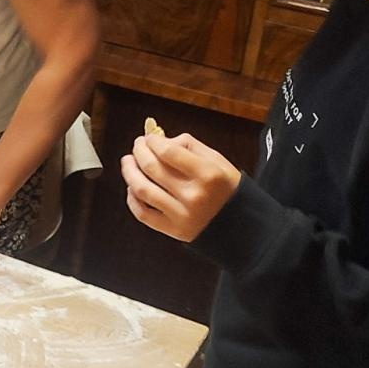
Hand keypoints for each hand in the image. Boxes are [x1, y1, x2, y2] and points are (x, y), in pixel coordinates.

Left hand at [120, 132, 240, 241]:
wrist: (240, 226)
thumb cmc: (227, 188)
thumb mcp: (217, 161)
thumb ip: (189, 146)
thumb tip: (160, 139)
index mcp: (207, 174)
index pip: (168, 152)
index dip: (152, 141)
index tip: (148, 138)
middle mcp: (193, 195)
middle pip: (152, 168)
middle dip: (139, 152)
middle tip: (137, 146)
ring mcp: (181, 214)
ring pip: (142, 189)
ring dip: (129, 172)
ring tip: (127, 162)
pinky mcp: (173, 230)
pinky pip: (143, 214)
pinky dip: (132, 199)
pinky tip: (132, 188)